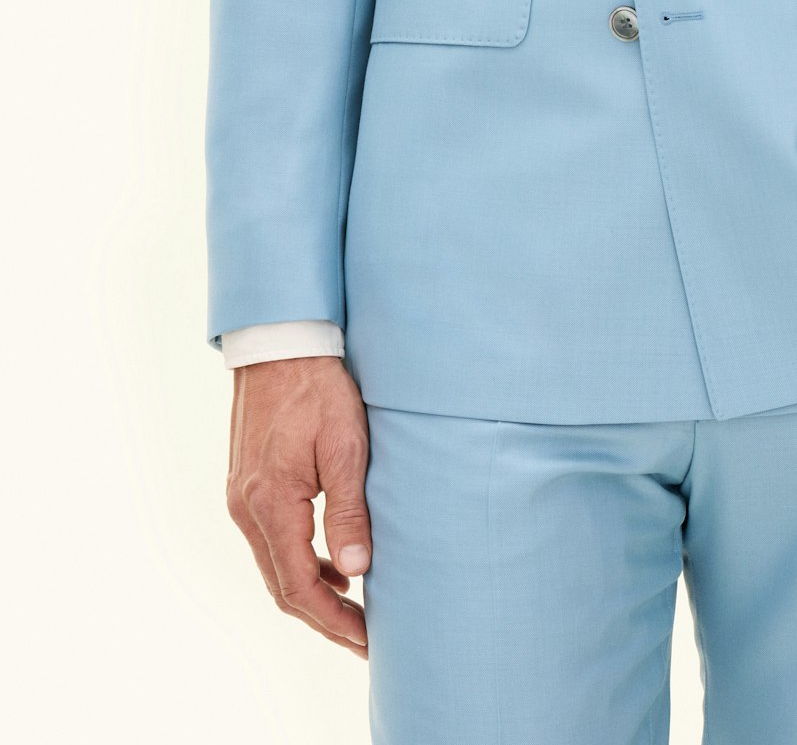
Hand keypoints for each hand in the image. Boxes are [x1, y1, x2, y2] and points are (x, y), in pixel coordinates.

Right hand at [226, 355, 371, 656]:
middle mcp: (246, 508)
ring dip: (312, 591)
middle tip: (364, 638)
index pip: (299, 586)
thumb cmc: (317, 388)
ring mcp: (242, 497)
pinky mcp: (248, 485)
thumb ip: (348, 512)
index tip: (366, 640)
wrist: (279, 344)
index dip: (333, 620)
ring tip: (355, 609)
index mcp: (270, 504)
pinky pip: (271, 540)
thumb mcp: (345, 446)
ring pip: (275, 566)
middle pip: (282, 586)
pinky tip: (333, 564)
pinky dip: (300, 562)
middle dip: (324, 617)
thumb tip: (356, 573)